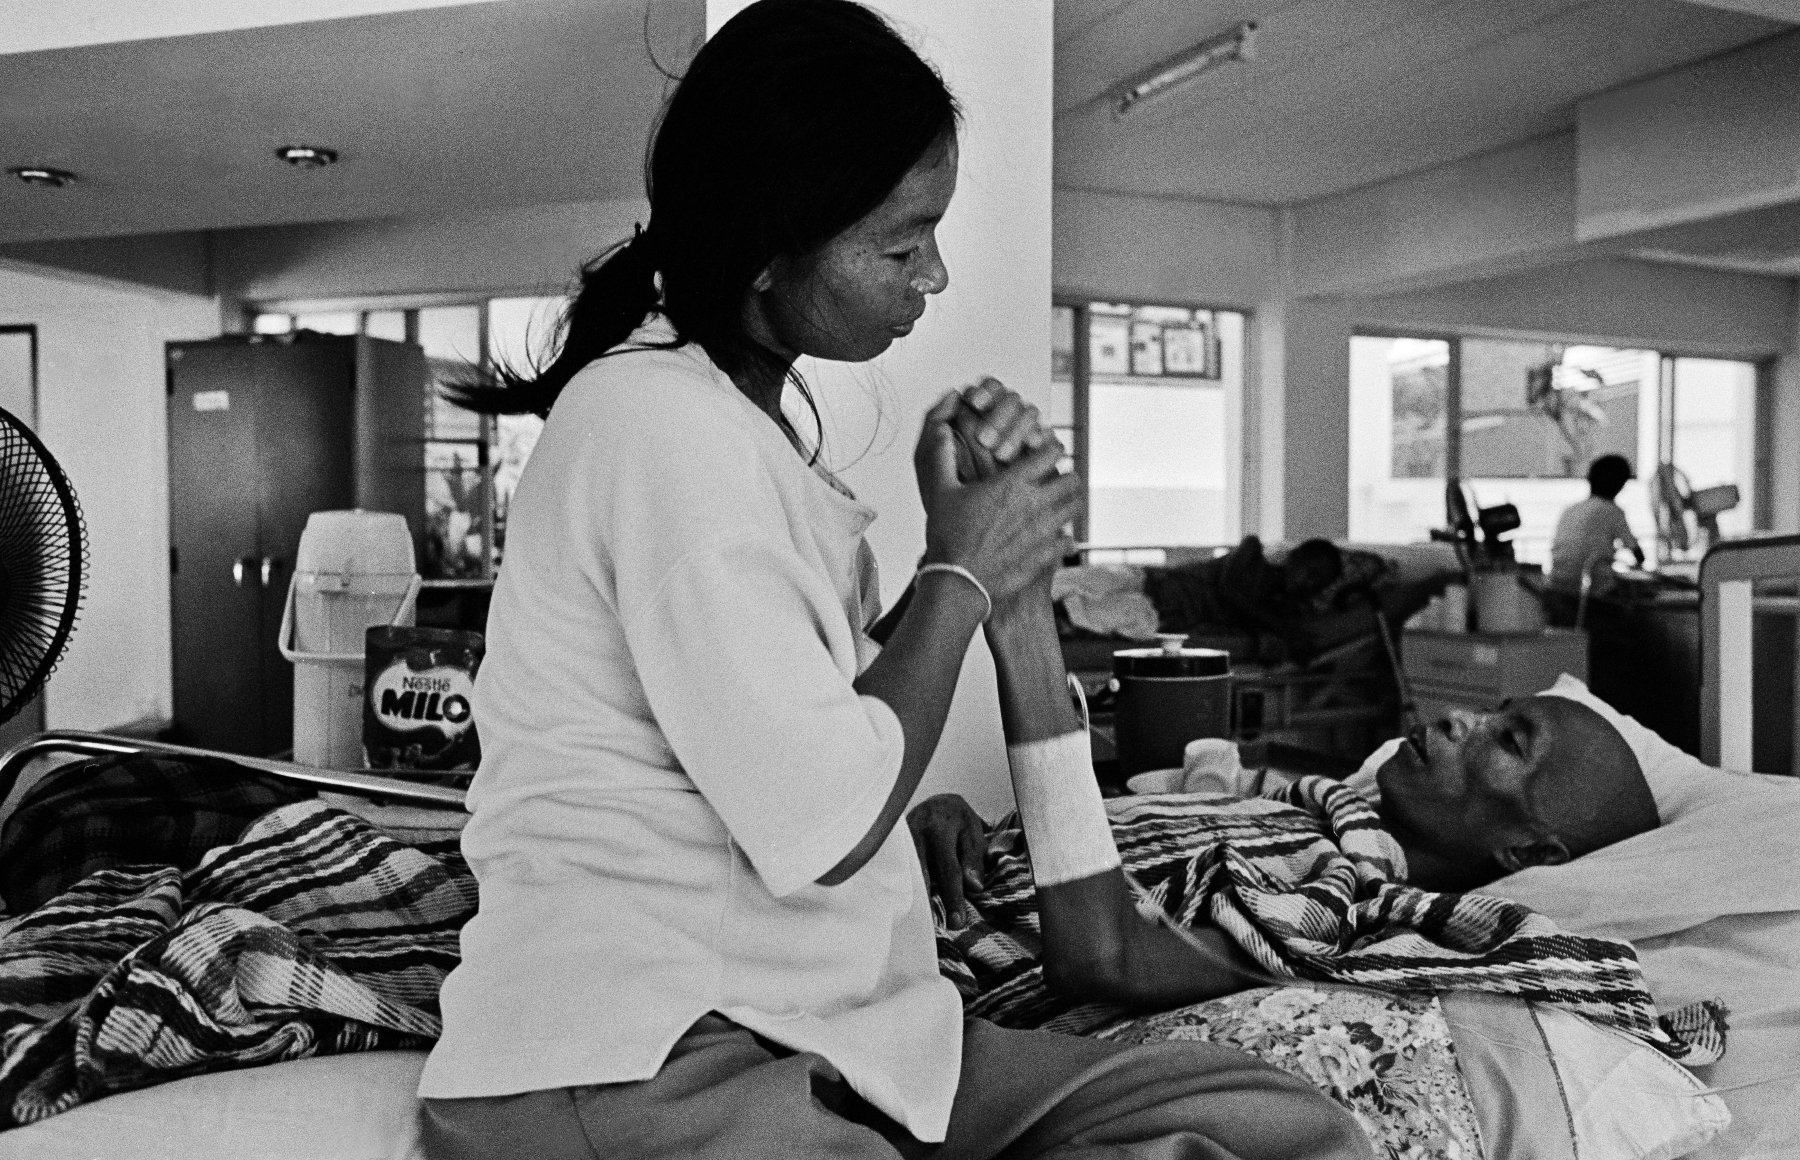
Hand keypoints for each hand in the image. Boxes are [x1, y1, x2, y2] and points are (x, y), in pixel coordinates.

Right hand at [906, 793, 987, 927]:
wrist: (936, 801)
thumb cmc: (957, 819)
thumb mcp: (972, 832)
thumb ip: (973, 860)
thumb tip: (974, 888)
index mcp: (939, 827)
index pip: (948, 868)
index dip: (953, 896)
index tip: (957, 922)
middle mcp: (914, 831)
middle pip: (923, 874)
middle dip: (930, 904)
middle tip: (940, 928)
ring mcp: (899, 839)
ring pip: (907, 872)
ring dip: (915, 897)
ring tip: (922, 921)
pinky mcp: (891, 845)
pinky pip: (900, 869)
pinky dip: (906, 887)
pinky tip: (909, 904)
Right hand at [916, 398, 1081, 605]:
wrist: (957, 582)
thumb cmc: (947, 537)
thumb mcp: (940, 492)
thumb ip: (942, 457)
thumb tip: (939, 430)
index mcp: (1012, 484)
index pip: (1050, 453)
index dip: (1052, 448)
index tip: (1047, 451)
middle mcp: (1034, 504)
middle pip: (1072, 480)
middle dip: (1067, 476)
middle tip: (1058, 479)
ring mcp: (1043, 531)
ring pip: (1076, 508)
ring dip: (1070, 503)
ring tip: (1059, 504)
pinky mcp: (1045, 556)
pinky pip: (1068, 540)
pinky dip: (1064, 536)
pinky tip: (1053, 536)